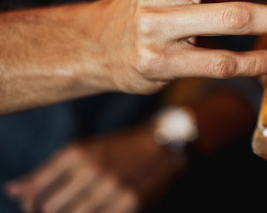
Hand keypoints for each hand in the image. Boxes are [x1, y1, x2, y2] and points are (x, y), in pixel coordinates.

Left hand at [4, 126, 186, 212]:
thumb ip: (47, 172)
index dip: (30, 205)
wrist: (165, 146)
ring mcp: (112, 187)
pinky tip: (97, 209)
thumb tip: (12, 190)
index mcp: (77, 152)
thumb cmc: (118, 149)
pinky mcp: (130, 202)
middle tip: (59, 209)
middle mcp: (92, 168)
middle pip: (52, 208)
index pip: (36, 191)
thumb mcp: (82, 151)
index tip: (36, 208)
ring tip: (79, 208)